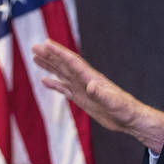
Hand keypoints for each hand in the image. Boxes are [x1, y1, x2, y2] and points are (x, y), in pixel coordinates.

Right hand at [32, 40, 163, 153]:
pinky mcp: (82, 99)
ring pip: (62, 74)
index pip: (72, 62)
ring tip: (35, 57)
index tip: (46, 44)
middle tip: (34, 47)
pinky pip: (65, 88)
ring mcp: (82, 89)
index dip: (59, 53)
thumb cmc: (124, 109)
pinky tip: (44, 81)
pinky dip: (54, 84)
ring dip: (49, 66)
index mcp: (91, 78)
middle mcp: (85, 80)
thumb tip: (90, 86)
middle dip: (49, 56)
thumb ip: (102, 94)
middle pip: (64, 64)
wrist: (129, 119)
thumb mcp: (114, 103)